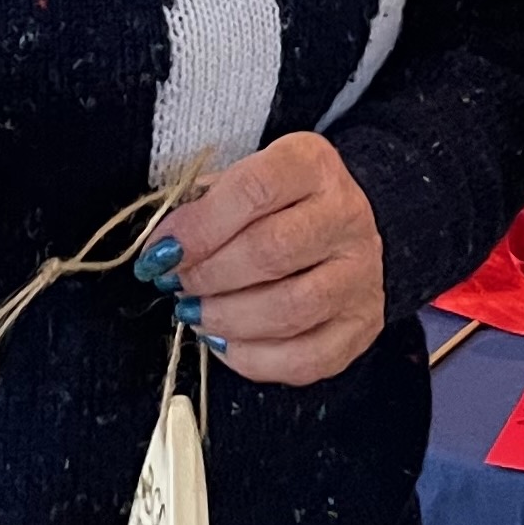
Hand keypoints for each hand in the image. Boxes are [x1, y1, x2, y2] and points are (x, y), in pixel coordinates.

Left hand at [138, 133, 384, 384]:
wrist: (334, 230)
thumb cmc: (272, 208)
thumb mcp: (238, 184)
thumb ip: (203, 210)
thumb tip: (166, 253)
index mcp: (313, 166)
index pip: (255, 190)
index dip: (199, 227)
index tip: (161, 252)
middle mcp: (348, 215)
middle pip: (271, 252)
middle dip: (207, 276)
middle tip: (176, 284)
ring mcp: (362, 272)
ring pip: (290, 310)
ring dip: (226, 319)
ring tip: (196, 313)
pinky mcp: (363, 324)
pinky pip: (305, 358)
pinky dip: (252, 358)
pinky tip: (226, 342)